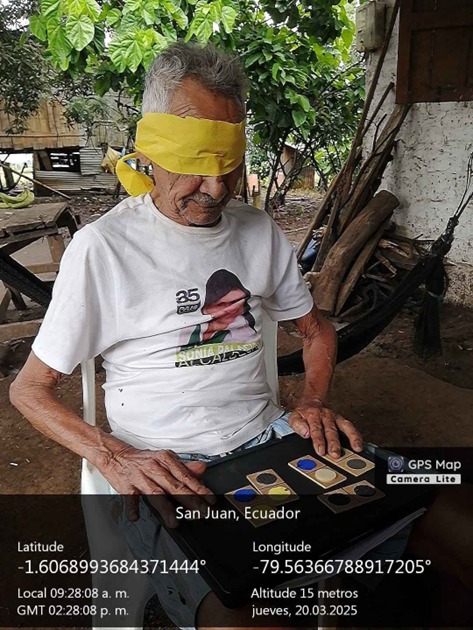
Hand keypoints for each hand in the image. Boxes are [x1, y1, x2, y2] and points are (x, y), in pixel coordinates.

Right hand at [99, 443, 214, 526]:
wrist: (117, 456)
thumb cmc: (143, 460)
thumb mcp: (165, 459)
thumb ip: (184, 466)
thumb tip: (202, 468)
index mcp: (166, 460)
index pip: (186, 476)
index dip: (199, 488)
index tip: (210, 499)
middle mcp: (154, 468)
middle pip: (174, 486)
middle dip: (190, 500)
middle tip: (201, 511)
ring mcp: (140, 477)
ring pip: (155, 493)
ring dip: (166, 508)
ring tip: (174, 521)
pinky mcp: (126, 486)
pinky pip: (130, 497)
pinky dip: (132, 507)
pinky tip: (136, 517)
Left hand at [289, 400, 362, 458]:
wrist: (312, 401)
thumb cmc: (303, 413)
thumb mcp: (294, 417)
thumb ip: (297, 424)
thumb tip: (305, 433)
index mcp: (312, 415)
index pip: (316, 429)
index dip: (318, 440)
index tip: (320, 450)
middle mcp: (325, 416)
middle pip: (331, 430)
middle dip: (333, 442)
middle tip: (335, 454)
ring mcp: (335, 417)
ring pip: (344, 426)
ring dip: (350, 437)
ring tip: (356, 448)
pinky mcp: (341, 420)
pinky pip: (350, 427)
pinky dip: (356, 435)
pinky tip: (359, 444)